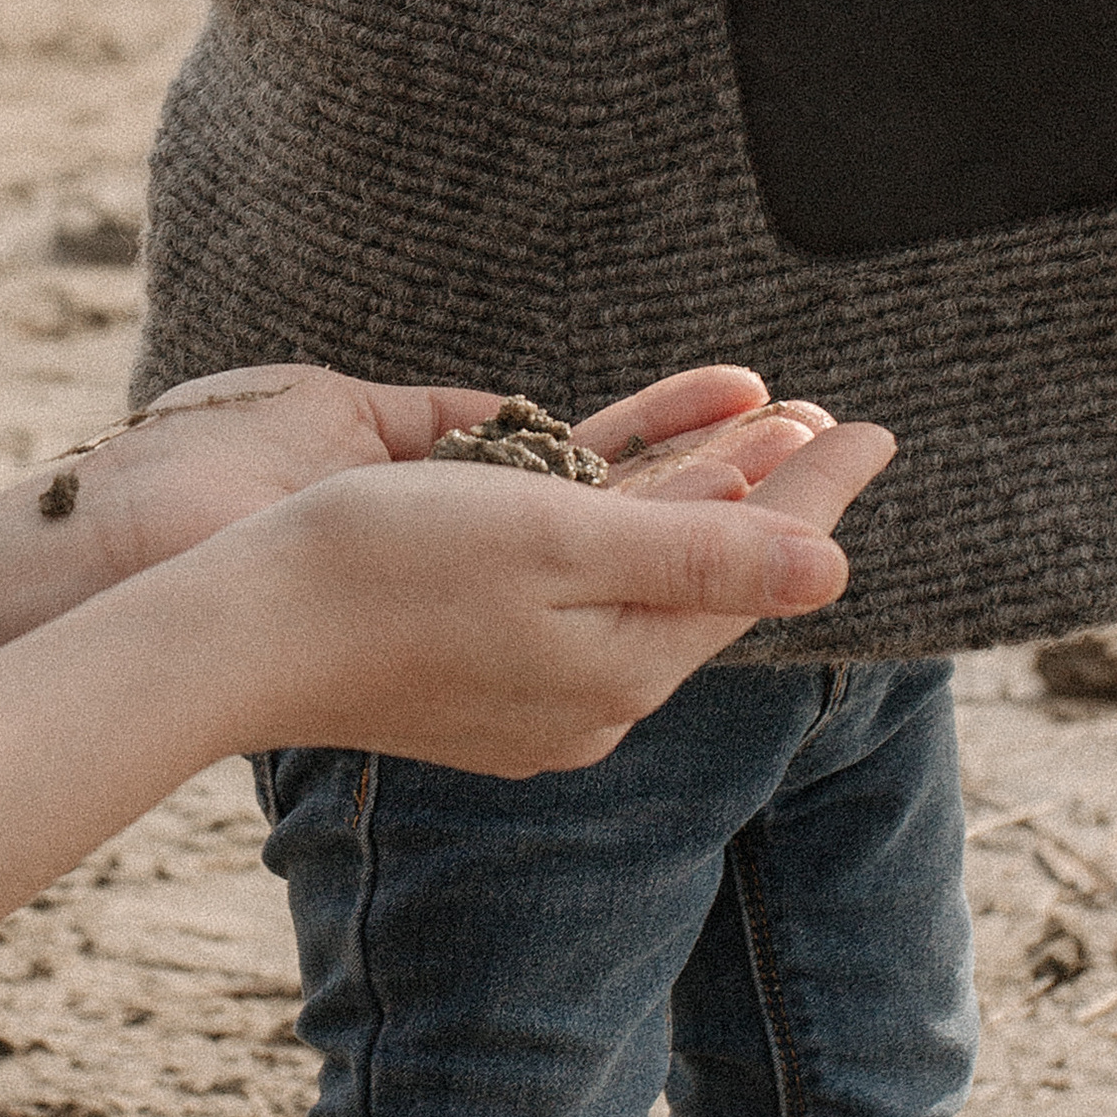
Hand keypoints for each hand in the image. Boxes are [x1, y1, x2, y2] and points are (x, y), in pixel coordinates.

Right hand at [233, 422, 898, 776]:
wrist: (236, 633)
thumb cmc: (390, 569)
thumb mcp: (562, 544)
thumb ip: (700, 553)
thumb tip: (833, 568)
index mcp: (623, 669)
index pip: (755, 568)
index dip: (818, 489)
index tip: (879, 427)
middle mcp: (590, 697)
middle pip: (705, 576)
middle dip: (770, 493)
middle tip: (826, 418)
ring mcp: (532, 692)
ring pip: (644, 580)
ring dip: (699, 502)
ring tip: (756, 435)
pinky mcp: (478, 673)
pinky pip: (584, 590)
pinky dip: (627, 531)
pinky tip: (633, 501)